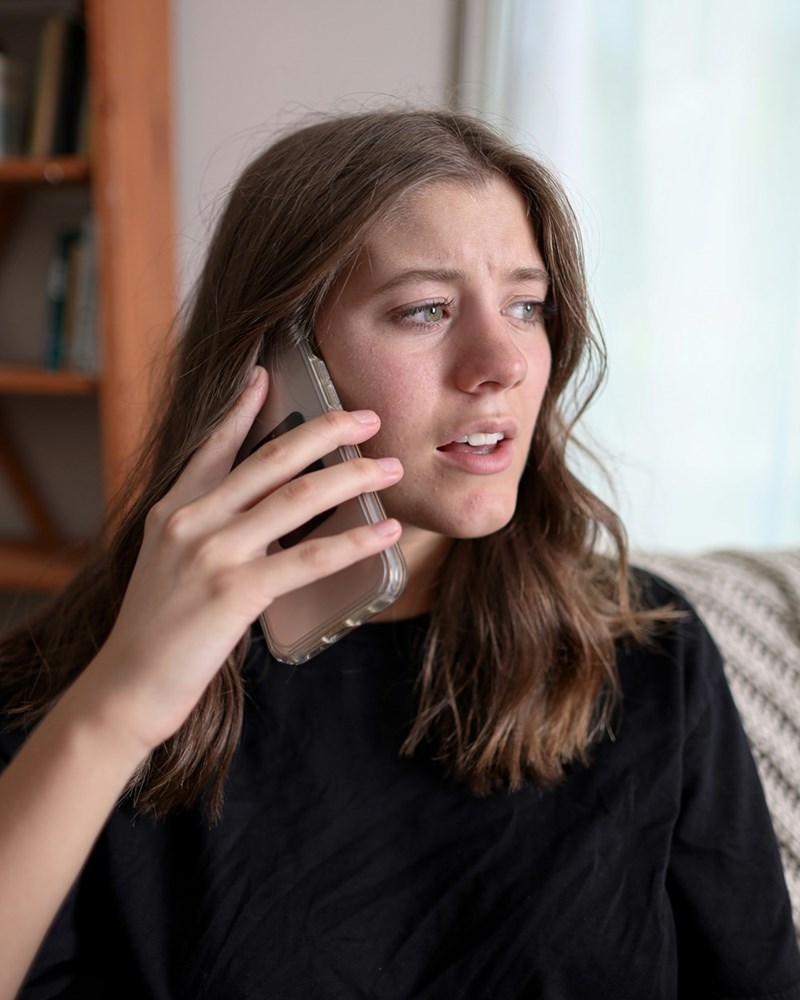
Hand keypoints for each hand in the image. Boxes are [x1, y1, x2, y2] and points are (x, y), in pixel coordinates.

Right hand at [82, 367, 402, 755]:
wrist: (124, 688)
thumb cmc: (153, 633)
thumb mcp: (167, 565)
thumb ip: (205, 533)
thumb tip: (259, 519)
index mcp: (173, 510)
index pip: (214, 446)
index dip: (243, 408)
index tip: (267, 375)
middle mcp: (191, 520)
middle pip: (271, 460)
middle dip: (326, 431)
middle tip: (368, 418)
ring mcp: (212, 553)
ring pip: (297, 498)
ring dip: (352, 478)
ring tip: (390, 469)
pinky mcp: (235, 592)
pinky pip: (309, 558)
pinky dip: (354, 541)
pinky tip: (384, 533)